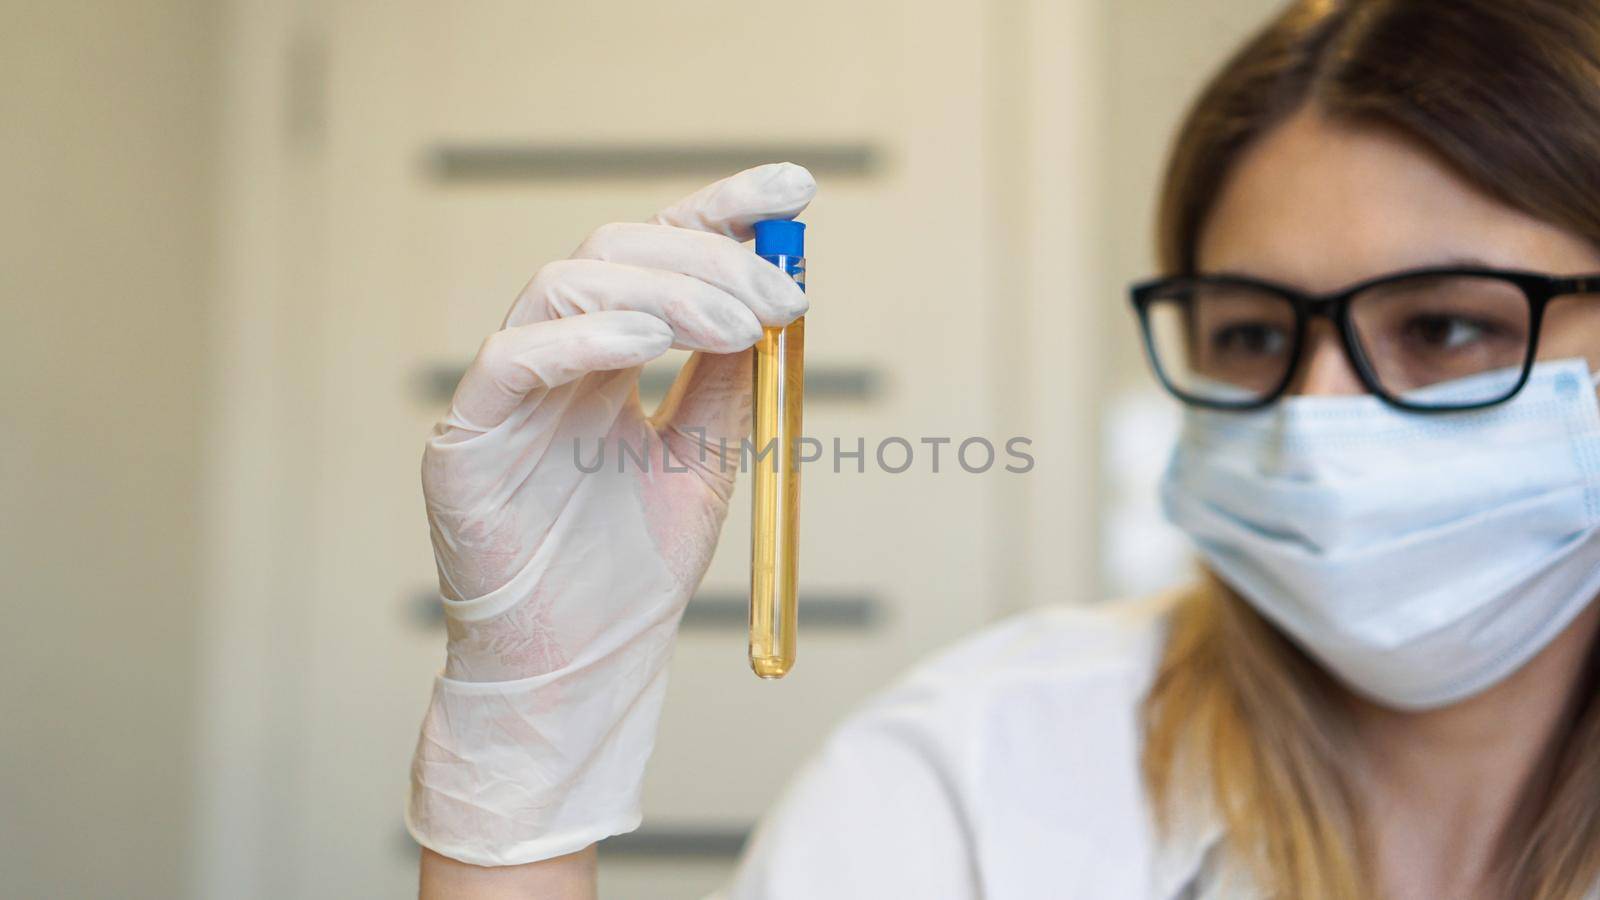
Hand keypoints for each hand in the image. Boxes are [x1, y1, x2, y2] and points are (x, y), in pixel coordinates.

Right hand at [407, 163, 814, 867]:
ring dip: (662, 290)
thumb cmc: (635, 574)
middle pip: (617, 251)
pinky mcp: (465, 438)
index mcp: (610, 354)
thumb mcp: (706, 458)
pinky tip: (645, 342)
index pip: (660, 250)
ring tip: (735, 327)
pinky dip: (581, 338)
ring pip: (564, 284)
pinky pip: (511, 359)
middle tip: (781, 298)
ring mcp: (507, 391)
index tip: (796, 189)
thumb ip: (729, 379)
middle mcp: (555, 356)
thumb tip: (778, 293)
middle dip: (709, 261)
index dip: (723, 209)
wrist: (581, 670)